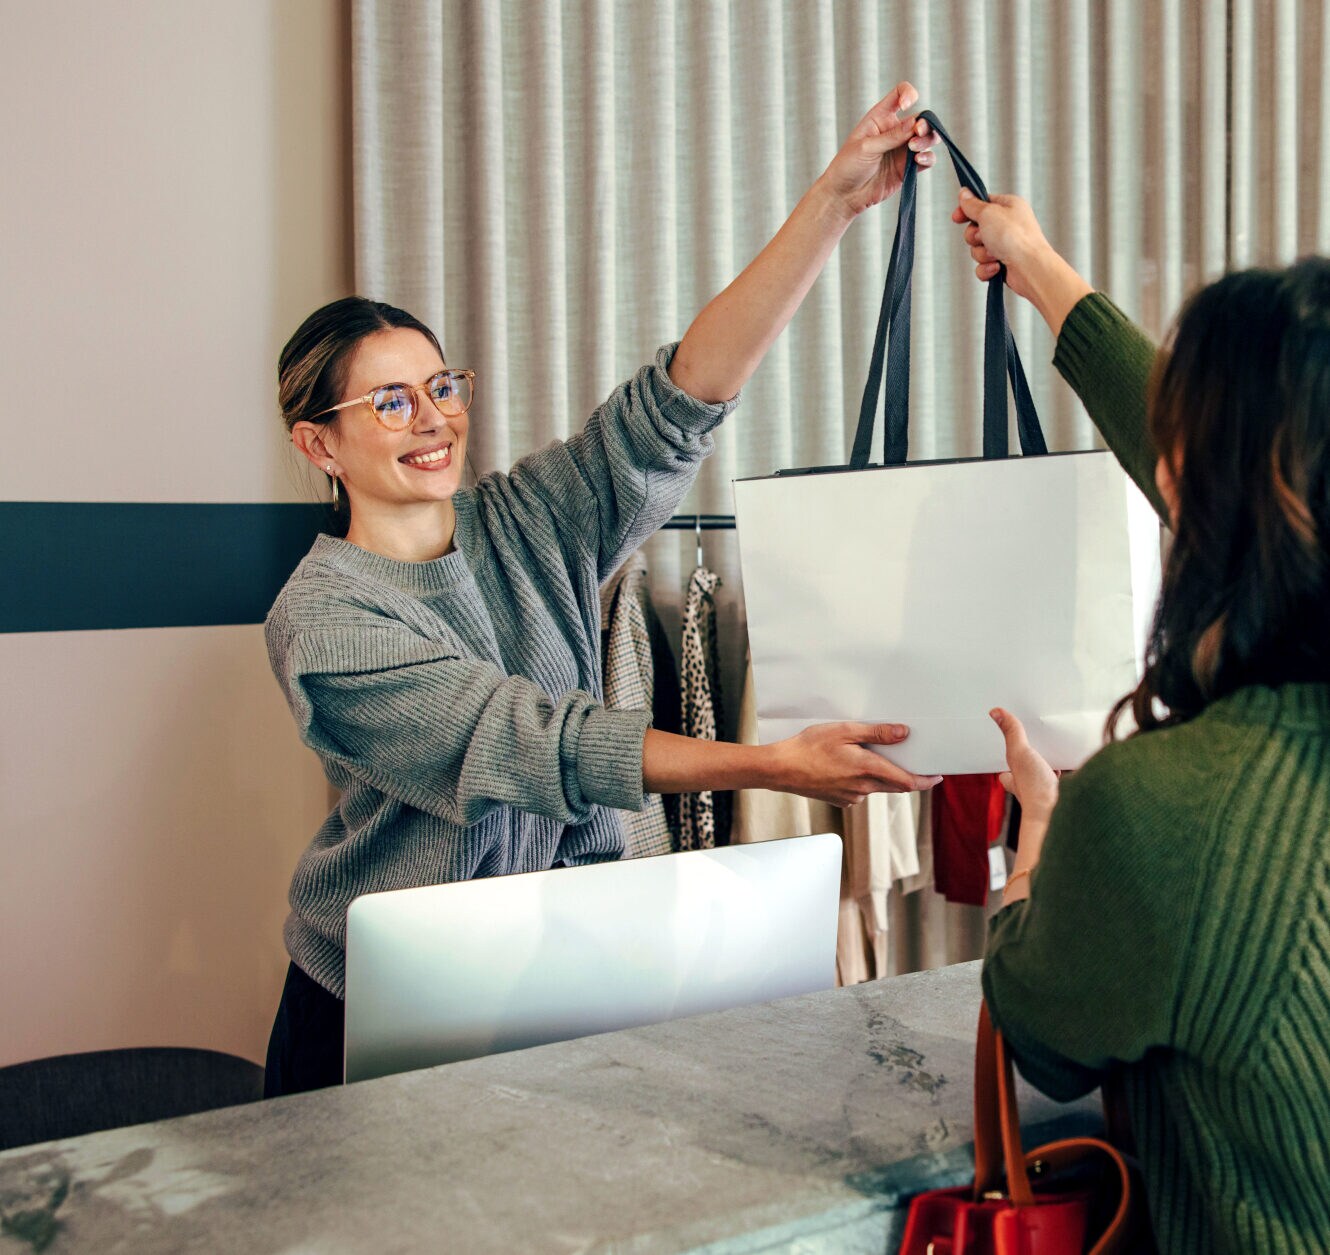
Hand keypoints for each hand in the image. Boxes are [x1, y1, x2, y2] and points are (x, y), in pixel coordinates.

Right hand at [764, 722, 942, 806]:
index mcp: (868, 770)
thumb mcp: (845, 731)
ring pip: (875, 787)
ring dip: (879, 774)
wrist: (781, 769)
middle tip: (910, 760)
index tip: (937, 776)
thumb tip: (903, 733)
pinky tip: (846, 765)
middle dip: (905, 775)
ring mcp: (851, 797)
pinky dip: (861, 779)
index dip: (925, 780)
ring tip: (866, 754)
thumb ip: (877, 733)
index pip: (907, 781)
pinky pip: (859, 790)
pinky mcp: (839, 800)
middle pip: (894, 785)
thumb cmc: (809, 747)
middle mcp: (863, 788)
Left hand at [819, 82, 937, 218]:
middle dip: (925, 123)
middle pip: (921, 118)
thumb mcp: (866, 147)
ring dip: (927, 140)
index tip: (907, 105)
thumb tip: (915, 123)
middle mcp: (895, 130)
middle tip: (918, 132)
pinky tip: (919, 161)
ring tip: (914, 149)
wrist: (844, 195)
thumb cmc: (848, 166)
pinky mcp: (907, 167)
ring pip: (927, 138)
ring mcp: (902, 149)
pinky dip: (928, 158)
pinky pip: (926, 159)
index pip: (900, 94)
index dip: (908, 94)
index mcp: (881, 117)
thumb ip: (891, 136)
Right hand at [949, 191, 1054, 301]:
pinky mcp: (1003, 263)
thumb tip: (964, 193)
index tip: (956, 217)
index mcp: (1008, 206)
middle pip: (976, 229)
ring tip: (994, 254)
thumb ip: (973, 205)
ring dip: (982, 254)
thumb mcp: (988, 213)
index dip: (967, 210)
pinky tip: (997, 267)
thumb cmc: (1015, 237)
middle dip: (975, 237)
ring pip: (977, 249)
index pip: (982, 204)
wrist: (1030, 267)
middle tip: (983, 237)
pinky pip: (983, 266)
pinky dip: (987, 268)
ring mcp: (1006, 245)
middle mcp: (1008, 225)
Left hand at [989, 708, 1058, 821]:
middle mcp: (1028, 788)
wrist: (1060, 812)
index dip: (1006, 766)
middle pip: (1027, 773)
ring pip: (1046, 777)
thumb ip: (1012, 733)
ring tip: (1055, 752)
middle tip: (1036, 748)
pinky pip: (1065, 782)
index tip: (1008, 753)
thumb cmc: (1035, 789)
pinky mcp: (1064, 794)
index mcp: (1014, 780)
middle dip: (1032, 763)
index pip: (1005, 774)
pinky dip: (1067, 773)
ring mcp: (1047, 792)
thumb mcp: (1019, 753)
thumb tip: (996, 712)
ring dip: (1050, 767)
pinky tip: (1073, 766)